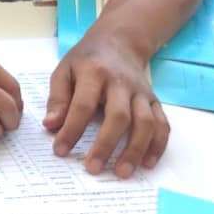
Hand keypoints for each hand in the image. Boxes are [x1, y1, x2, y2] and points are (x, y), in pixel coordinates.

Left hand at [45, 30, 168, 178]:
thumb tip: (50, 125)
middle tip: (92, 168)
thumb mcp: (64, 70)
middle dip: (106, 145)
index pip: (82, 105)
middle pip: (118, 116)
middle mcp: (121, 82)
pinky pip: (162, 124)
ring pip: (145, 123)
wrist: (119, 41)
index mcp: (93, 72)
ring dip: (135, 150)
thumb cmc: (87, 60)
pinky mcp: (154, 100)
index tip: (60, 150)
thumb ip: (58, 98)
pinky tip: (147, 164)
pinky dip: (157, 145)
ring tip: (122, 172)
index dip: (71, 129)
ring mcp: (141, 92)